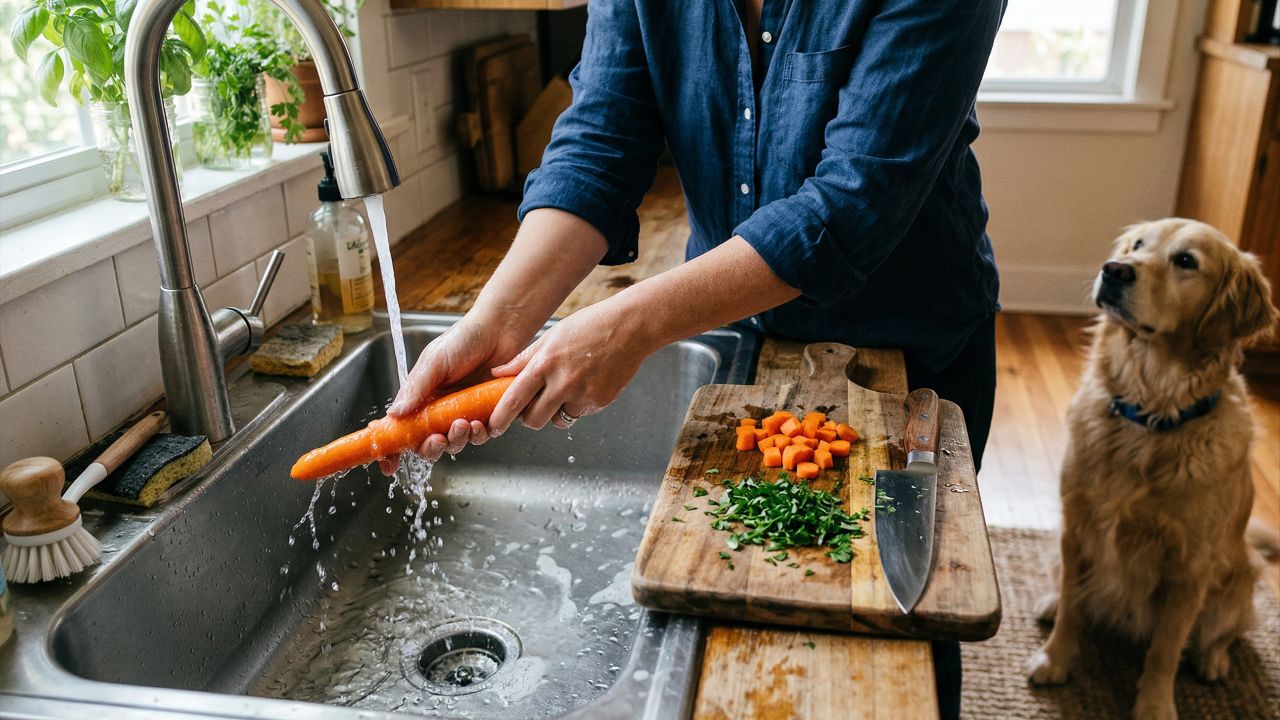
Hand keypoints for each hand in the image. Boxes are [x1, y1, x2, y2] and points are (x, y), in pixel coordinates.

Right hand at [380, 315, 525, 469]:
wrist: (499, 331)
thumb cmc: (463, 340)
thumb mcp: (434, 361)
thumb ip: (415, 388)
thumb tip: (395, 414)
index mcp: (420, 399)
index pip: (401, 429)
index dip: (393, 450)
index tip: (388, 465)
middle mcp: (440, 410)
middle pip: (428, 444)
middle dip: (431, 448)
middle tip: (437, 439)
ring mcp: (464, 413)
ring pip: (456, 444)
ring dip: (457, 440)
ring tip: (463, 423)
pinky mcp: (488, 414)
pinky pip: (481, 436)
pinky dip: (479, 434)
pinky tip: (480, 422)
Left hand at [488, 300, 653, 432]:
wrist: (630, 328)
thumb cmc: (590, 326)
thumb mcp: (551, 337)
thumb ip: (523, 359)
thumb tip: (497, 373)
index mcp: (545, 364)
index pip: (514, 399)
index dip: (500, 417)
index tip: (493, 426)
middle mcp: (563, 383)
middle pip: (534, 420)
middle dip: (529, 418)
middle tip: (533, 406)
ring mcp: (584, 395)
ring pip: (559, 419)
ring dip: (557, 410)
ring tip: (569, 385)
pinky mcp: (600, 402)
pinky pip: (580, 413)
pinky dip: (579, 404)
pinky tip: (587, 382)